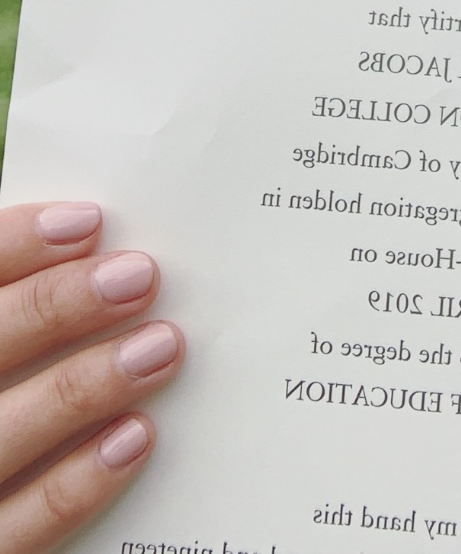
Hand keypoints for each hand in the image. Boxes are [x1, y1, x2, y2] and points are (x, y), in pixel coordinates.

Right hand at [0, 201, 183, 549]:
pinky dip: (80, 480)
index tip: (87, 222)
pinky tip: (136, 436)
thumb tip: (90, 239)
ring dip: (87, 384)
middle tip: (140, 276)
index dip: (16, 245)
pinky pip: (25, 526)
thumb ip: (17, 307)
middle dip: (60, 307)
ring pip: (7, 432)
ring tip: (160, 347)